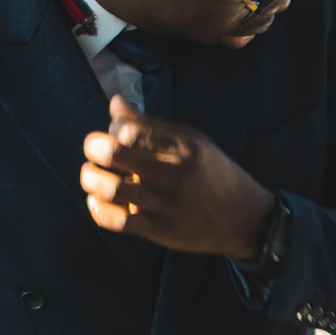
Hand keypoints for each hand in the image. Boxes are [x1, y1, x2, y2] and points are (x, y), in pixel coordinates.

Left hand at [81, 97, 274, 258]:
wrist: (244, 219)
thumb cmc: (214, 174)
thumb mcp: (192, 141)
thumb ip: (150, 125)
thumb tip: (115, 103)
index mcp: (182, 147)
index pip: (132, 129)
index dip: (113, 128)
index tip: (115, 133)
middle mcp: (174, 173)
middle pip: (116, 153)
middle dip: (94, 147)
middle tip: (93, 150)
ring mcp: (167, 204)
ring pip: (113, 188)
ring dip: (90, 179)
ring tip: (90, 176)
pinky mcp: (161, 231)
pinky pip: (120, 222)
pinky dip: (99, 210)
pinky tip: (96, 201)